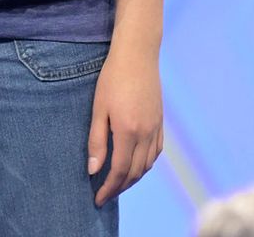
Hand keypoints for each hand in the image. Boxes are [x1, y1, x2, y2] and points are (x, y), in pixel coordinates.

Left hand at [87, 44, 163, 205]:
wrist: (138, 54)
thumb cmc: (112, 78)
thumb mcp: (98, 109)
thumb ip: (96, 141)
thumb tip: (93, 170)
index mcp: (128, 131)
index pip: (119, 171)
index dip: (108, 189)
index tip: (97, 199)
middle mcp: (146, 133)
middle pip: (134, 172)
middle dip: (119, 188)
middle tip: (105, 195)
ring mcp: (156, 128)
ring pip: (147, 165)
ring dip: (133, 178)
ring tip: (118, 183)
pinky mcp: (160, 121)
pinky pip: (155, 152)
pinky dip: (145, 164)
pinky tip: (135, 164)